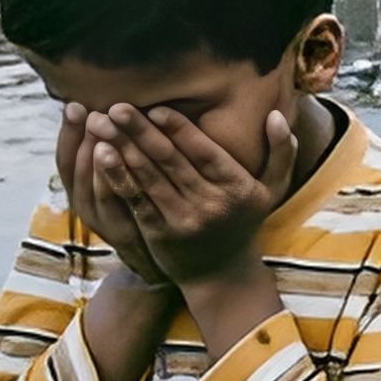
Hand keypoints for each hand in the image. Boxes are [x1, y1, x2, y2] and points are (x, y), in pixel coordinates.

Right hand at [58, 101, 169, 285]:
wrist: (167, 261)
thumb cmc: (144, 208)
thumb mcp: (122, 179)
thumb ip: (114, 151)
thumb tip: (102, 108)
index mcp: (83, 194)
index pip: (65, 163)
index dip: (67, 135)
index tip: (74, 106)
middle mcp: (90, 211)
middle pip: (76, 176)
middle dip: (84, 143)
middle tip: (94, 115)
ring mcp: (108, 227)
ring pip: (96, 194)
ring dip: (100, 165)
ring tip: (105, 137)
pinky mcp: (132, 238)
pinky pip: (124, 211)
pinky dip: (124, 189)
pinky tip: (133, 165)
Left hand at [87, 105, 298, 287]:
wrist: (221, 274)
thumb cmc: (243, 220)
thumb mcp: (272, 189)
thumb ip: (281, 151)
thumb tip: (275, 115)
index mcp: (237, 187)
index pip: (205, 152)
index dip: (180, 129)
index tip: (157, 108)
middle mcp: (210, 203)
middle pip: (170, 161)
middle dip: (140, 131)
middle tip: (116, 106)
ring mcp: (182, 220)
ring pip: (148, 177)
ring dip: (121, 147)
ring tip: (99, 123)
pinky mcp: (158, 233)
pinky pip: (135, 200)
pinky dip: (117, 176)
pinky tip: (100, 156)